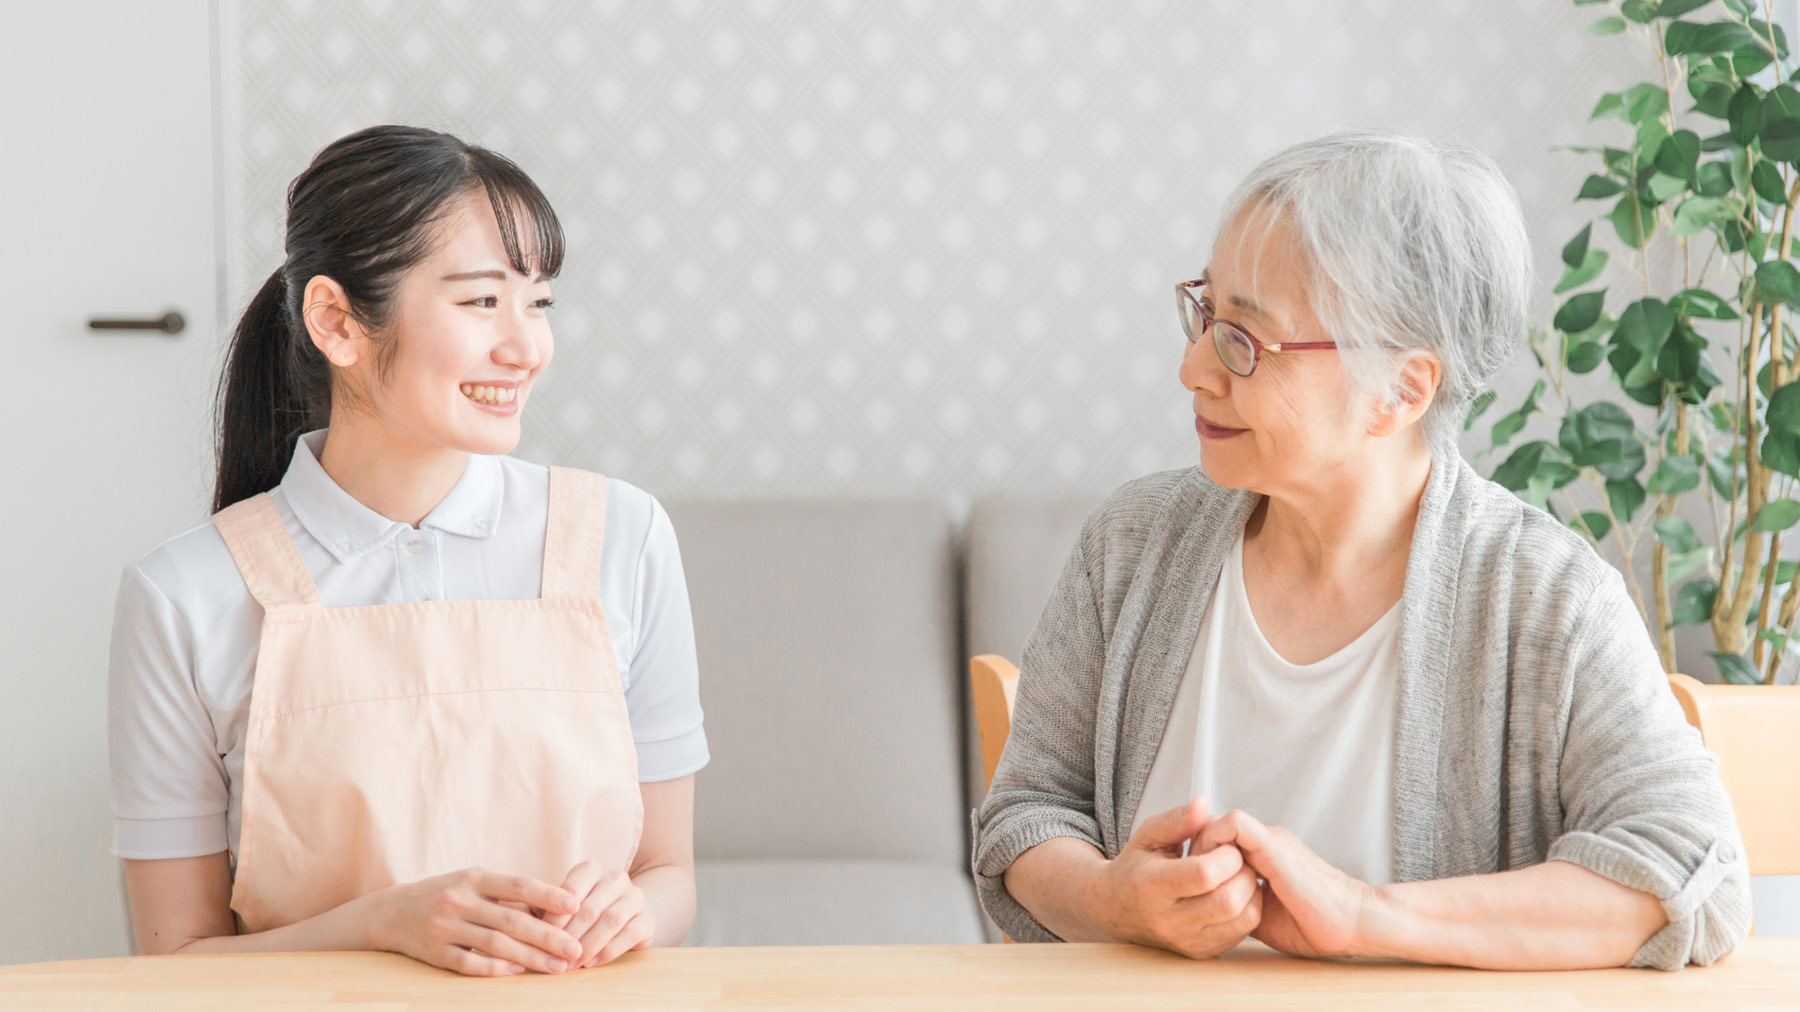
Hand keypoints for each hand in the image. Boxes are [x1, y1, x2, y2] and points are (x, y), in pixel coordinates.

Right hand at [372, 867, 583, 975]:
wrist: (391, 912)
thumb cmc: (447, 894)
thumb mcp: (473, 883)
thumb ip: (507, 894)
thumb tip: (554, 905)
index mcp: (474, 878)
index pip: (518, 884)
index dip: (548, 895)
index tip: (576, 905)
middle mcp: (459, 900)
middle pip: (511, 920)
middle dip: (548, 935)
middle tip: (575, 948)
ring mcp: (445, 927)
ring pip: (495, 945)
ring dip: (530, 957)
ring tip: (557, 966)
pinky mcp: (436, 952)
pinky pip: (471, 963)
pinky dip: (497, 969)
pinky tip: (520, 972)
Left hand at [542, 860, 654, 967]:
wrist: (622, 918)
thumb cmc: (581, 914)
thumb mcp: (562, 908)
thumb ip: (545, 912)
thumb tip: (525, 927)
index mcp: (591, 869)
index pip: (570, 891)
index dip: (555, 917)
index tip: (542, 938)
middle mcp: (616, 878)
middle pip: (590, 908)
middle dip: (570, 937)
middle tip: (555, 959)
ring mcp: (635, 897)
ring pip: (610, 920)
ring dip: (588, 946)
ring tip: (572, 964)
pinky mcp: (647, 918)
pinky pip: (629, 934)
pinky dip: (608, 951)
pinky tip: (591, 963)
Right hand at [1100, 798, 1261, 958]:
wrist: (1115, 909)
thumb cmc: (1136, 867)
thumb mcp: (1147, 836)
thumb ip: (1176, 820)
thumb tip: (1203, 805)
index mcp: (1150, 886)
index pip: (1203, 874)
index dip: (1225, 855)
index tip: (1226, 843)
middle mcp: (1167, 920)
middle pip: (1226, 901)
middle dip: (1244, 873)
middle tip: (1238, 858)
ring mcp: (1185, 941)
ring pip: (1240, 921)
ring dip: (1251, 893)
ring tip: (1239, 874)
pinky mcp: (1199, 952)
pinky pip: (1240, 934)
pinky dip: (1248, 910)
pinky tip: (1236, 893)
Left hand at [1195, 810, 1376, 958]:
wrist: (1353, 923)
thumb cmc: (1312, 924)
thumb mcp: (1261, 913)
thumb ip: (1237, 902)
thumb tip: (1206, 908)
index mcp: (1263, 855)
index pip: (1216, 839)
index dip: (1199, 858)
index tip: (1192, 884)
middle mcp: (1265, 841)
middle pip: (1211, 827)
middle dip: (1195, 851)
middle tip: (1191, 880)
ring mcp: (1270, 840)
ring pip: (1218, 822)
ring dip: (1202, 847)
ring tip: (1201, 878)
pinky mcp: (1275, 846)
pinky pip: (1236, 825)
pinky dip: (1217, 841)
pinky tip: (1214, 871)